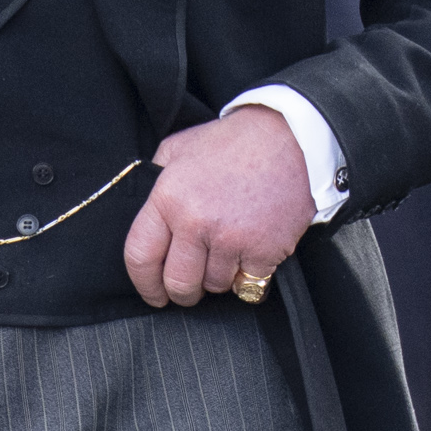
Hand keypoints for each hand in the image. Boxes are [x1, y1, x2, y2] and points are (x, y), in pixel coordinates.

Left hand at [123, 108, 313, 309]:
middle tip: (189, 290)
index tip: (153, 294)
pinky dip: (250, 277)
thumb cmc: (232, 142)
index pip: (140, 257)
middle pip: (178, 283)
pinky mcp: (265, 250)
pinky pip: (249, 284)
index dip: (144, 283)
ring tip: (227, 256)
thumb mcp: (178, 148)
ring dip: (219, 279)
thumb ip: (154, 179)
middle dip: (182, 293)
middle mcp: (196, 222)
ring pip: (215, 285)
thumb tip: (140, 209)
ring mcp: (231, 239)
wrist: (290, 137)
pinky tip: (251, 256)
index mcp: (168, 198)